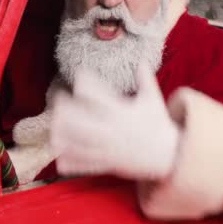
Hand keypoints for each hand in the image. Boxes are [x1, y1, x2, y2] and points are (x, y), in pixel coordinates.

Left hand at [50, 63, 179, 179]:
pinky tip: (58, 161)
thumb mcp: (154, 99)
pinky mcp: (110, 163)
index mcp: (124, 113)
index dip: (89, 84)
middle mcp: (115, 131)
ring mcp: (111, 149)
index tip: (78, 74)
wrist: (170, 155)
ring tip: (51, 130)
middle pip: (87, 122)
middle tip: (56, 101)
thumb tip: (142, 59)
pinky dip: (74, 164)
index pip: (102, 96)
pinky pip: (89, 165)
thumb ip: (145, 79)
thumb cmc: (158, 124)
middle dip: (70, 113)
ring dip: (66, 138)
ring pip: (84, 144)